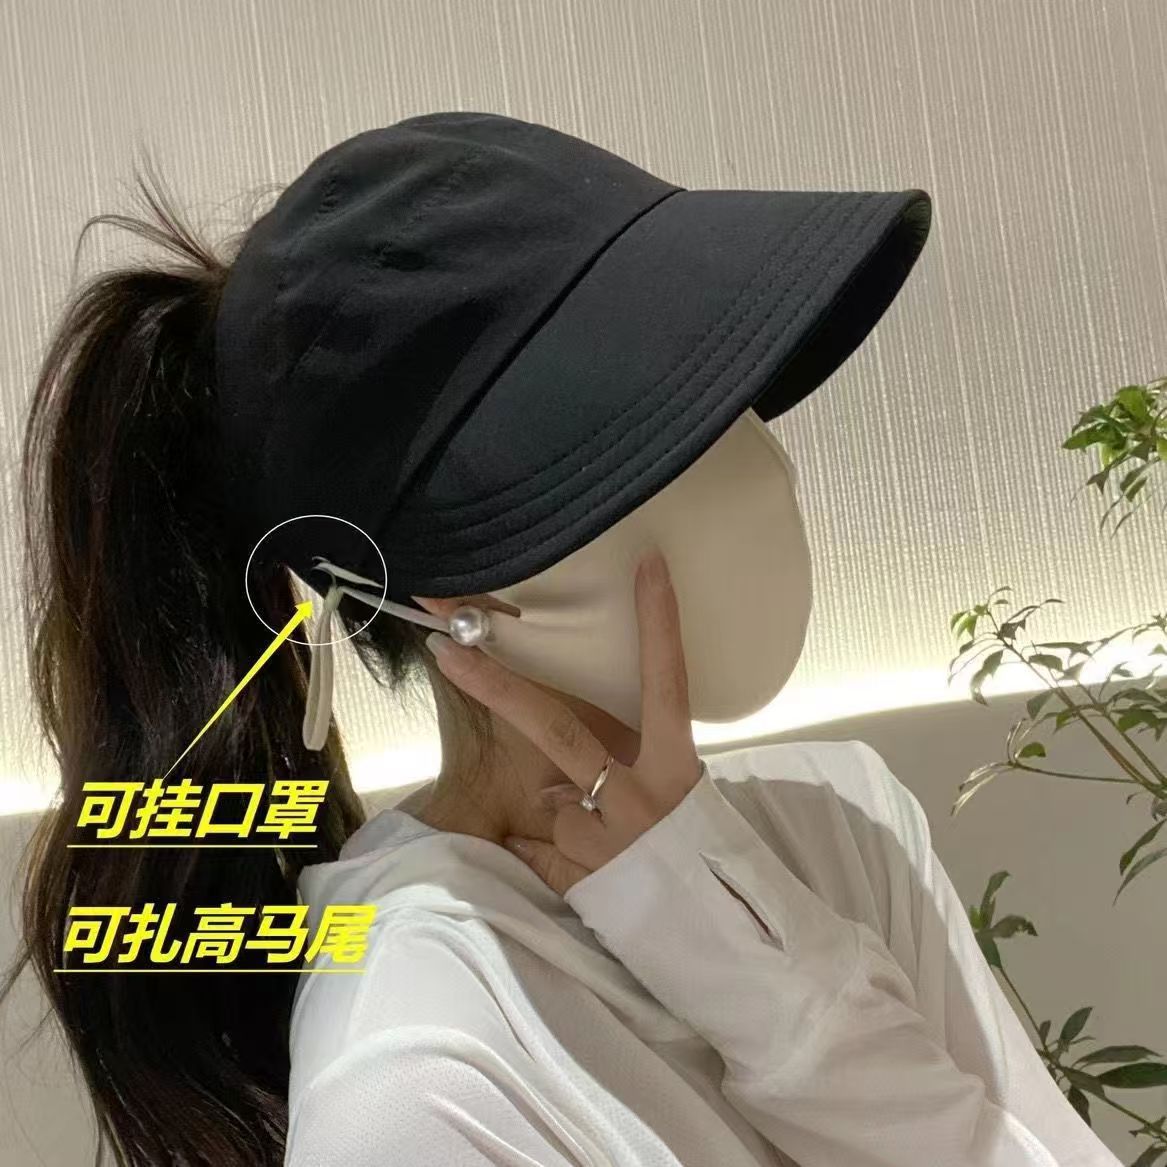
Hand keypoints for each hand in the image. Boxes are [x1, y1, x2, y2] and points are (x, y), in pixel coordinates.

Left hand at [422, 546, 702, 894]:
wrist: (722, 940)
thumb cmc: (702, 859)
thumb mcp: (683, 799)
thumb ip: (633, 769)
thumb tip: (565, 774)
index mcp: (675, 765)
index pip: (667, 680)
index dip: (659, 622)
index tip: (646, 565)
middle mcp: (641, 796)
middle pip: (557, 728)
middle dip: (496, 686)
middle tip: (447, 647)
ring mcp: (608, 837)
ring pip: (553, 807)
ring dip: (567, 823)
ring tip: (612, 854)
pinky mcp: (580, 877)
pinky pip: (539, 852)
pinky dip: (550, 857)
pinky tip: (592, 876)